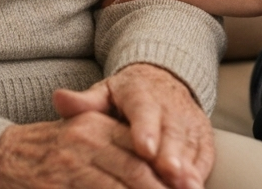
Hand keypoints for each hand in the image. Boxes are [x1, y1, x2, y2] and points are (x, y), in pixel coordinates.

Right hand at [0, 111, 166, 188]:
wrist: (6, 154)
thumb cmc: (54, 147)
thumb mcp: (85, 133)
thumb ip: (117, 146)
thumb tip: (158, 167)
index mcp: (98, 124)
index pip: (142, 149)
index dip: (169, 172)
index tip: (191, 185)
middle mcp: (87, 139)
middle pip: (136, 171)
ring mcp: (70, 164)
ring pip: (118, 188)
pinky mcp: (56, 184)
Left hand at [53, 63, 213, 188]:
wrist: (162, 83)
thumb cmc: (125, 98)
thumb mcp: (104, 94)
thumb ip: (85, 103)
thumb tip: (58, 98)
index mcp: (140, 93)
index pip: (143, 110)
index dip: (145, 129)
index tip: (144, 147)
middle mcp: (169, 105)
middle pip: (171, 132)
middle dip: (171, 155)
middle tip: (168, 173)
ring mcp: (187, 121)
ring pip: (189, 145)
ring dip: (188, 169)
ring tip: (184, 187)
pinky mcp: (201, 136)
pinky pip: (203, 156)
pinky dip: (198, 172)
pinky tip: (193, 187)